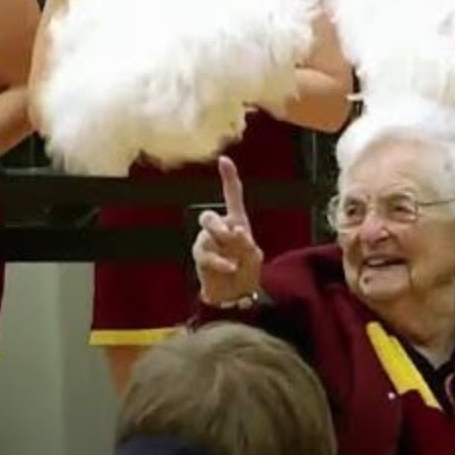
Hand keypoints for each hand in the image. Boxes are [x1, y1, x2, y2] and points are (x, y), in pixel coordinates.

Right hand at [192, 157, 263, 305]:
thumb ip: (245, 242)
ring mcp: (207, 241)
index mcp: (236, 221)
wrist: (235, 294)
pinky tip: (231, 267)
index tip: (224, 160)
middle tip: (232, 236)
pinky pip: (206, 253)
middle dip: (218, 226)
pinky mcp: (201, 256)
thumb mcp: (253, 256)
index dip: (228, 177)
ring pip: (206, 231)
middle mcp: (219, 228)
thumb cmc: (246, 271)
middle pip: (210, 216)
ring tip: (233, 257)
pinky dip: (221, 261)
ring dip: (221, 239)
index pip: (232, 195)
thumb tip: (235, 230)